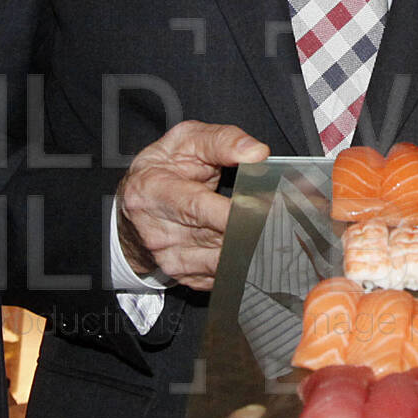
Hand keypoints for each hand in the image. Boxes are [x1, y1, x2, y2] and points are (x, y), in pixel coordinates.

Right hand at [116, 121, 269, 289]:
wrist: (133, 206)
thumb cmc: (162, 169)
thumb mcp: (185, 141)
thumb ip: (222, 141)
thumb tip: (257, 153)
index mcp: (154, 192)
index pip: (199, 207)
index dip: (236, 211)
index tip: (267, 209)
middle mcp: (158, 231)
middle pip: (218, 238)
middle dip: (254, 230)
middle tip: (284, 221)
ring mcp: (170, 258)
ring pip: (225, 262)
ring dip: (254, 249)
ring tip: (275, 232)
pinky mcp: (184, 276)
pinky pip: (223, 277)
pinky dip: (245, 265)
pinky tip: (257, 249)